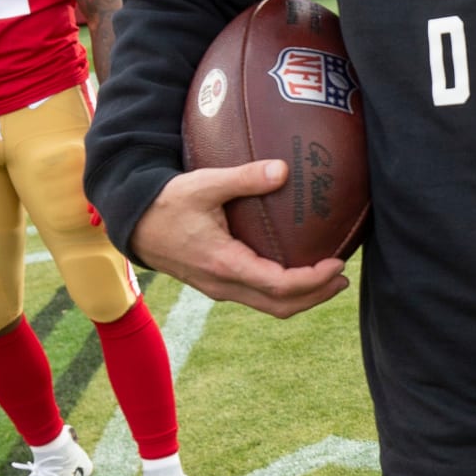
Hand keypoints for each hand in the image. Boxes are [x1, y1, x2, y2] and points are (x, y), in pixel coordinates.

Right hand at [131, 160, 348, 318]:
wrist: (132, 222)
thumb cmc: (167, 201)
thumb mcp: (204, 184)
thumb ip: (244, 178)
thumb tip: (283, 169)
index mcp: (223, 263)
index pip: (279, 285)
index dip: (313, 280)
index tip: (337, 265)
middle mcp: (223, 284)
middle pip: (279, 306)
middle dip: (316, 296)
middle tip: (343, 278)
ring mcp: (219, 288)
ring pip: (269, 306)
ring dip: (302, 297)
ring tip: (328, 279)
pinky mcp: (217, 284)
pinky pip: (257, 297)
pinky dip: (283, 291)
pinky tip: (297, 272)